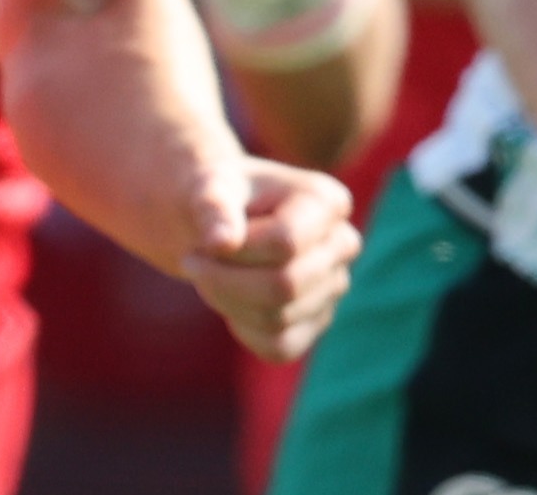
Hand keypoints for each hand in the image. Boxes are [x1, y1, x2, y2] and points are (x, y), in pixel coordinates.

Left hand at [178, 159, 358, 361]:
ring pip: (278, 319)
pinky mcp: (317, 322)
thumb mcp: (208, 188)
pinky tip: (229, 300)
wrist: (217, 222)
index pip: (285, 242)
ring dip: (226, 300)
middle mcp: (342, 244)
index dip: (237, 249)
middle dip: (225, 279)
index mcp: (327, 201)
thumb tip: (222, 242)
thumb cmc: (216, 196)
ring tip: (209, 274)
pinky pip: (280, 347)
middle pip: (285, 286)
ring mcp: (334, 286)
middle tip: (194, 261)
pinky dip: (242, 329)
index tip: (207, 240)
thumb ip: (213, 208)